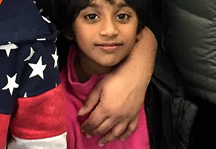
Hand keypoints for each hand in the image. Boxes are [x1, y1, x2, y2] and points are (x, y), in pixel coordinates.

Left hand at [77, 28, 154, 144]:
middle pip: (103, 129)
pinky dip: (125, 135)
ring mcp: (127, 117)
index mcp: (105, 109)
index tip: (83, 128)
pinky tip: (121, 138)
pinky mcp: (135, 115)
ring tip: (101, 142)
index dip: (87, 127)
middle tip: (89, 134)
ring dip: (107, 138)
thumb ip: (89, 102)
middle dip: (94, 132)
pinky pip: (130, 129)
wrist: (135, 73)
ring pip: (116, 133)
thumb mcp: (99, 87)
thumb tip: (80, 113)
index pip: (93, 122)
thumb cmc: (117, 78)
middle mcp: (116, 116)